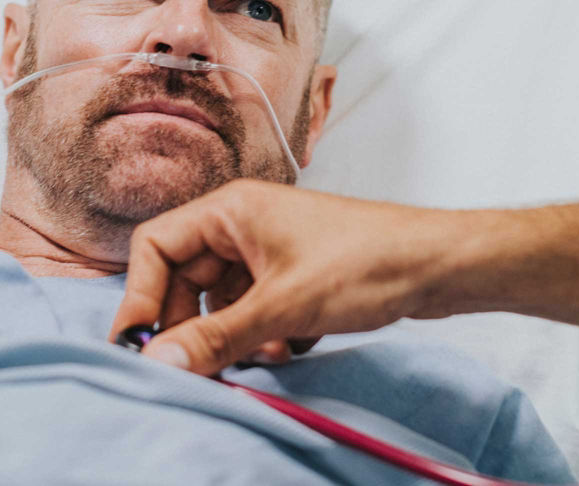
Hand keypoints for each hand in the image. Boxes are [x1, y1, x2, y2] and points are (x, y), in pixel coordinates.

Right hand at [110, 179, 449, 375]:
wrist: (440, 264)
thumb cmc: (367, 264)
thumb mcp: (283, 308)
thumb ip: (216, 338)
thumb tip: (158, 363)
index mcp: (231, 210)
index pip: (156, 247)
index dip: (140, 297)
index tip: (138, 346)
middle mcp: (243, 224)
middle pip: (185, 279)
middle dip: (193, 326)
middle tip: (200, 367)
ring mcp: (270, 249)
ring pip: (221, 301)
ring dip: (232, 335)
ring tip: (266, 354)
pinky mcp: (294, 275)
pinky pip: (254, 309)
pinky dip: (263, 334)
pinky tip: (292, 347)